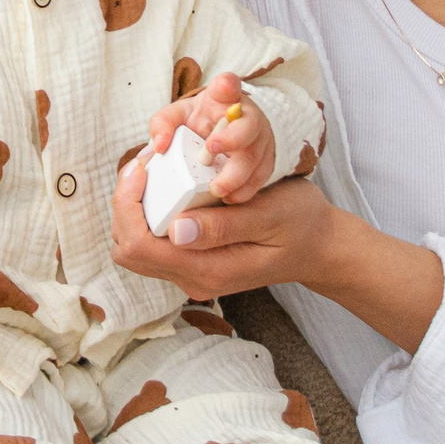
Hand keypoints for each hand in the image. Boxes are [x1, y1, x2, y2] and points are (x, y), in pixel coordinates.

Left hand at [110, 157, 333, 301]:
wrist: (319, 248)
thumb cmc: (300, 225)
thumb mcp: (269, 216)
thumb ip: (224, 226)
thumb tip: (176, 229)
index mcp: (208, 270)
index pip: (139, 246)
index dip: (127, 205)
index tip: (143, 167)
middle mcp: (193, 279)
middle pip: (128, 250)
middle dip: (125, 205)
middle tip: (144, 165)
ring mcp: (192, 274)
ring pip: (136, 246)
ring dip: (135, 208)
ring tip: (153, 171)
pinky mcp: (194, 263)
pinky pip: (155, 242)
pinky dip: (150, 212)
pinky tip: (167, 184)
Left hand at [144, 71, 274, 203]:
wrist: (226, 135)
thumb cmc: (201, 123)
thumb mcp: (179, 116)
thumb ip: (163, 125)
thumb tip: (159, 146)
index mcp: (224, 98)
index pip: (229, 85)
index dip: (227, 85)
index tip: (223, 86)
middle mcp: (247, 116)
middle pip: (248, 126)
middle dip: (232, 139)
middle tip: (210, 151)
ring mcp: (260, 139)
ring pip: (256, 157)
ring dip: (237, 175)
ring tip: (216, 189)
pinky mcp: (265, 162)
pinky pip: (260, 178)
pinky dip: (245, 190)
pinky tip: (229, 198)